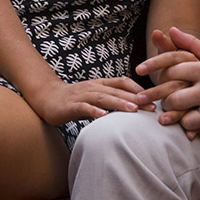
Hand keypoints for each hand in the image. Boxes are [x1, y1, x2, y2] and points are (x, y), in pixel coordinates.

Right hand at [24, 76, 142, 126]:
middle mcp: (93, 87)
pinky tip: (103, 117)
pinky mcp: (70, 105)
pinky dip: (94, 111)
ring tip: (134, 110)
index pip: (122, 82)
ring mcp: (81, 95)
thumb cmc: (74, 100)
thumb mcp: (94, 98)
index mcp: (100, 84)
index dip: (138, 88)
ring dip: (119, 103)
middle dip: (135, 98)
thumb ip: (110, 101)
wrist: (46, 97)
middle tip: (152, 106)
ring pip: (103, 98)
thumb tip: (134, 109)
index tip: (154, 98)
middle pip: (116, 91)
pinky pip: (83, 108)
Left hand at [138, 27, 199, 139]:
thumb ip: (190, 43)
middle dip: (162, 100)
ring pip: (183, 118)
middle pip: (173, 97)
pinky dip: (191, 129)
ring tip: (168, 116)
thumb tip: (169, 29)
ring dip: (174, 118)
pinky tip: (189, 126)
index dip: (152, 70)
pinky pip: (199, 131)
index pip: (171, 69)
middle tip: (154, 101)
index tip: (138, 71)